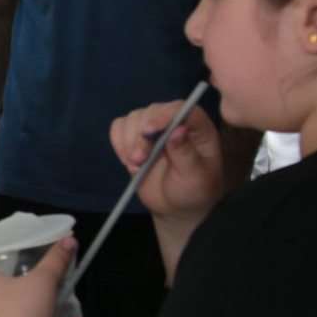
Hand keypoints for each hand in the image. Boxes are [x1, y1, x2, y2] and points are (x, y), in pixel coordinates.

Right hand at [109, 100, 223, 224]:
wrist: (177, 207)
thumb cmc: (193, 191)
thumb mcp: (196, 177)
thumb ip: (186, 154)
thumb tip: (177, 131)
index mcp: (197, 128)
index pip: (180, 109)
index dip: (163, 116)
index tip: (148, 131)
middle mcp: (174, 122)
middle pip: (152, 112)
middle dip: (140, 136)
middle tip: (138, 160)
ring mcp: (153, 128)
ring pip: (133, 118)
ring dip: (128, 141)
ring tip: (136, 165)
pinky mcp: (135, 137)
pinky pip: (119, 128)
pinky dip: (119, 143)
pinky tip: (128, 160)